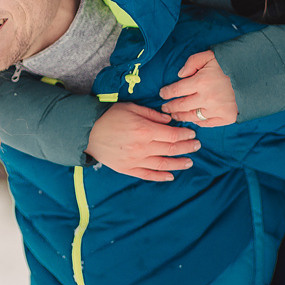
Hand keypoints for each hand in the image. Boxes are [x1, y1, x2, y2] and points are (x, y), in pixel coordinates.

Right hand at [85, 102, 200, 180]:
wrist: (87, 132)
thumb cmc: (109, 116)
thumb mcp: (131, 107)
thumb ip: (152, 114)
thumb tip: (169, 120)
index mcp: (144, 130)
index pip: (172, 135)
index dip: (184, 135)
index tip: (192, 134)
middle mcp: (142, 147)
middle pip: (171, 150)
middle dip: (186, 148)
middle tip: (196, 146)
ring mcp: (135, 160)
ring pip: (163, 164)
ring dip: (178, 164)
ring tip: (189, 162)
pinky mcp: (128, 169)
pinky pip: (148, 175)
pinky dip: (161, 176)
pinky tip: (171, 175)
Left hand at [160, 50, 236, 126]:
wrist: (256, 75)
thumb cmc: (231, 64)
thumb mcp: (210, 56)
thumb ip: (192, 62)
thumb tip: (180, 75)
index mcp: (201, 81)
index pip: (176, 90)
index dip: (166, 93)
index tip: (162, 94)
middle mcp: (207, 98)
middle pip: (181, 106)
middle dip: (170, 107)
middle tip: (164, 108)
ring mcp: (217, 110)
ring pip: (192, 117)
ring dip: (180, 116)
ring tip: (175, 115)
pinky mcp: (227, 118)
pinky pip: (206, 123)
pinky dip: (198, 122)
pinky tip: (192, 119)